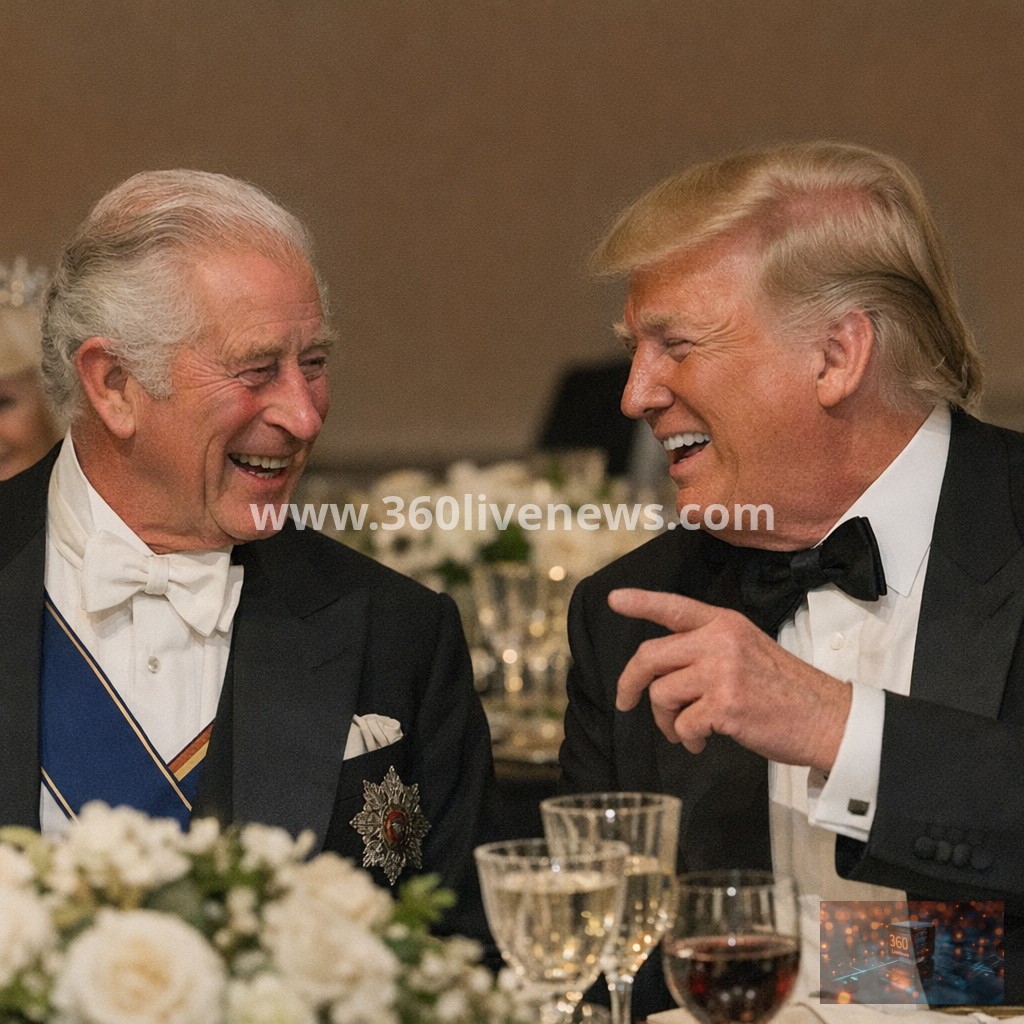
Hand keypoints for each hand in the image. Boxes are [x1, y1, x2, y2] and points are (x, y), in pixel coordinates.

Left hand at [610, 588, 851, 772]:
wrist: (827, 718)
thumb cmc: (785, 690)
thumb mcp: (747, 649)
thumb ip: (708, 647)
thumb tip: (662, 669)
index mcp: (724, 622)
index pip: (674, 607)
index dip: (640, 602)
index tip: (614, 600)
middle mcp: (720, 641)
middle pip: (650, 656)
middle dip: (629, 683)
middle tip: (625, 702)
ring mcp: (722, 671)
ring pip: (661, 694)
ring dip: (665, 720)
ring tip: (684, 730)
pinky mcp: (725, 705)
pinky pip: (683, 724)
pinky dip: (687, 738)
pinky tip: (703, 741)